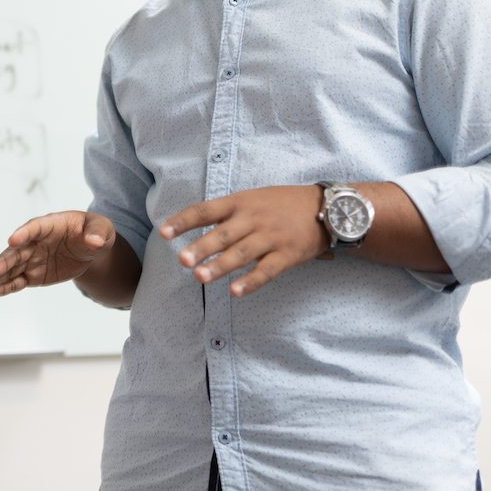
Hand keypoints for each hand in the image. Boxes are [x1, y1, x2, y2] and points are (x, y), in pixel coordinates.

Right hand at [0, 211, 116, 296]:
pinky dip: (4, 287)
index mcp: (50, 225)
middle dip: (3, 261)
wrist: (90, 249)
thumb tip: (95, 242)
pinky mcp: (33, 274)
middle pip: (17, 251)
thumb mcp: (102, 228)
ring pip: (12, 267)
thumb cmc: (94, 232)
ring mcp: (32, 258)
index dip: (24, 233)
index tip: (12, 240)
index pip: (35, 227)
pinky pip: (17, 281)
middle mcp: (35, 241)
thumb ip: (98, 233)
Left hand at [160, 185, 327, 295]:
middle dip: (202, 247)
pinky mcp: (287, 255)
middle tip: (182, 260)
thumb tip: (194, 227)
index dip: (184, 221)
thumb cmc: (281, 204)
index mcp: (240, 203)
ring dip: (220, 266)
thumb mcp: (252, 198)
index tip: (164, 232)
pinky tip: (235, 291)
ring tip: (200, 277)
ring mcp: (271, 237)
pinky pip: (267, 270)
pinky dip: (251, 281)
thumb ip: (225, 213)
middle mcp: (253, 219)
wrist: (327, 208)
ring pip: (242, 254)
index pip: (206, 210)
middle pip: (223, 234)